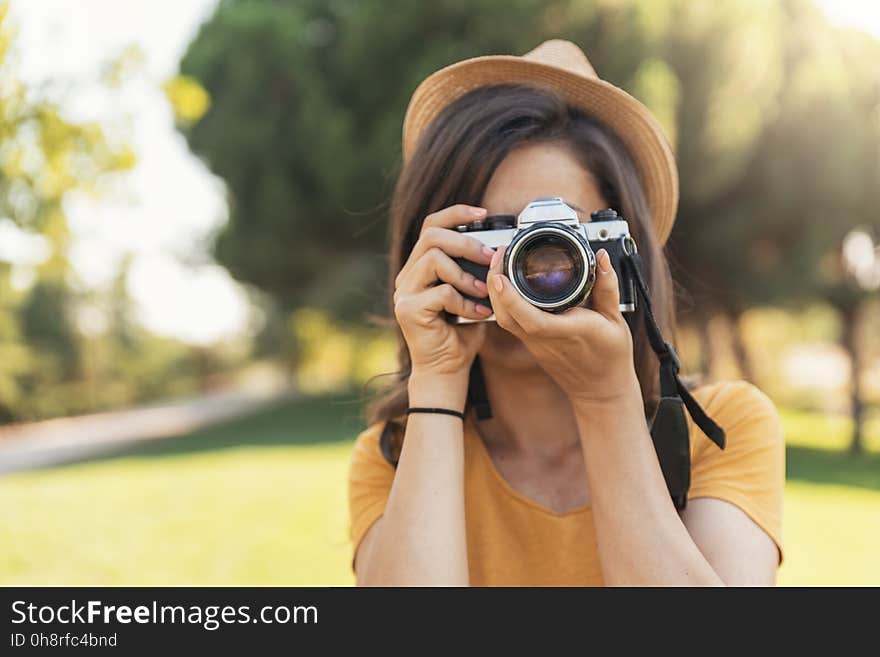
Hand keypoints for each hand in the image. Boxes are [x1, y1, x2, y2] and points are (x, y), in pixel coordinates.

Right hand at [394, 204, 494, 391]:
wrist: (447, 370)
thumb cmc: (461, 334)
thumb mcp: (473, 295)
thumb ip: (476, 272)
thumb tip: (499, 248)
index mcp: (420, 268)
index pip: (431, 226)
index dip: (456, 214)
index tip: (484, 213)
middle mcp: (407, 276)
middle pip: (431, 236)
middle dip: (466, 242)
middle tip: (490, 257)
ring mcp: (404, 293)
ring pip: (434, 259)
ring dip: (466, 274)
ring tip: (483, 292)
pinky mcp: (409, 310)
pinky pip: (442, 292)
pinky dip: (466, 303)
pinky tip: (477, 315)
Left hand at [486, 245, 639, 404]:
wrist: (601, 391)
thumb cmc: (611, 356)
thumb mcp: (616, 320)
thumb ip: (607, 288)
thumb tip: (602, 258)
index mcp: (570, 332)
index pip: (534, 319)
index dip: (512, 299)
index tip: (501, 276)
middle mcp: (547, 340)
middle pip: (508, 317)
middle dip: (495, 285)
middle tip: (498, 255)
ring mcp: (535, 345)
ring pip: (504, 320)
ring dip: (495, 292)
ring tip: (499, 264)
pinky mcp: (531, 345)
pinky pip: (510, 323)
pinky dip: (502, 302)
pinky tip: (505, 284)